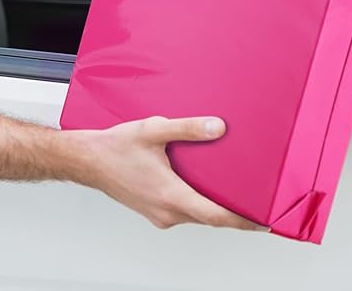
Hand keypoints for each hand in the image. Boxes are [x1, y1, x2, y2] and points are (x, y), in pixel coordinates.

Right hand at [74, 116, 269, 230]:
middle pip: (209, 219)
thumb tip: (218, 128)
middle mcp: (166, 212)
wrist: (88, 160)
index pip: (216, 216)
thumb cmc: (116, 147)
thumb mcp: (154, 130)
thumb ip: (188, 129)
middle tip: (257, 205)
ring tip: (233, 193)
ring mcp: (159, 214)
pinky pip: (182, 212)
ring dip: (214, 208)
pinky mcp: (153, 211)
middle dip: (234, 214)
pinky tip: (200, 187)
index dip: (243, 221)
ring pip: (195, 216)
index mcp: (170, 196)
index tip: (264, 222)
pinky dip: (197, 204)